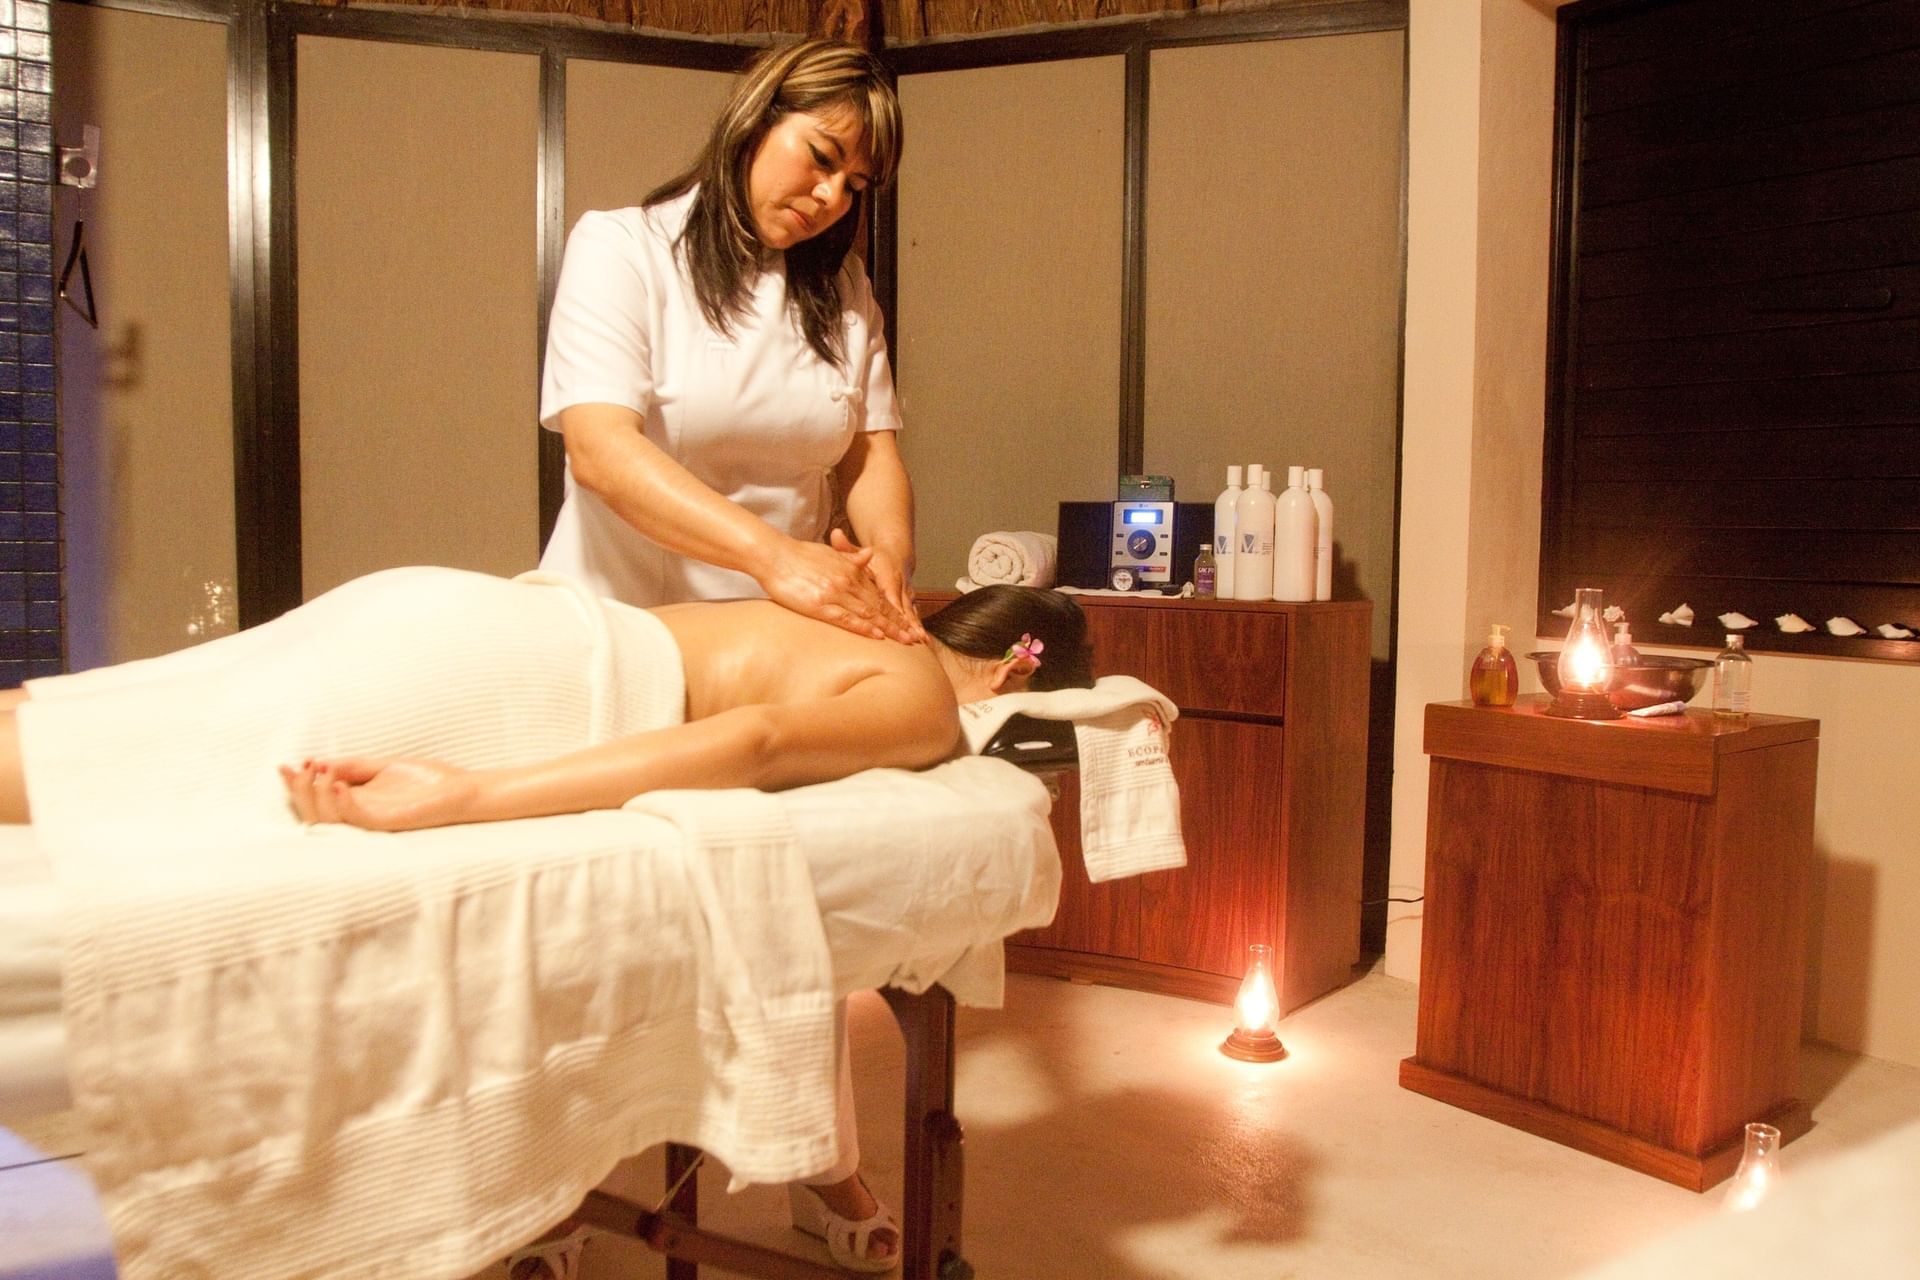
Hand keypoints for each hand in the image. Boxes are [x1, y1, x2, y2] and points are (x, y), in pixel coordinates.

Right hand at [280, 756, 479, 831]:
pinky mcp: (388, 824)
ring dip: (316, 796)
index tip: (286, 765)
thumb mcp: (383, 766)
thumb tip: (318, 762)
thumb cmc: (428, 781)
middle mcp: (360, 816)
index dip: (296, 786)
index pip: (316, 801)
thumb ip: (352, 766)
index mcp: (357, 804)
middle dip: (300, 791)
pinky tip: (337, 783)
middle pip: (314, 815)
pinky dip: (342, 802)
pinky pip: (356, 819)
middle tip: (301, 768)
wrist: (462, 789)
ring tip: (319, 772)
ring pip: (329, 821)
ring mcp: (372, 822)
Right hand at [757, 533, 920, 643]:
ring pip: (868, 613)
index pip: (878, 595)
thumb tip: (870, 554)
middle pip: (878, 606)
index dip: (895, 610)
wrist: (774, 555)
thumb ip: (851, 558)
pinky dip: (864, 627)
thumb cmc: (798, 555)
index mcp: (850, 571)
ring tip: (903, 641)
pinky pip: (847, 618)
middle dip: (897, 623)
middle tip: (913, 638)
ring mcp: (835, 594)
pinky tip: (877, 635)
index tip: (908, 623)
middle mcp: (847, 582)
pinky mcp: (821, 604)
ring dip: (888, 628)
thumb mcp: (830, 552)